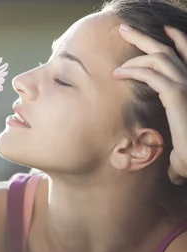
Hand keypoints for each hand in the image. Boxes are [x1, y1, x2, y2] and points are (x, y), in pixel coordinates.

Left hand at [113, 24, 186, 184]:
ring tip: (118, 42)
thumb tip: (171, 177)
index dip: (176, 40)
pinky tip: (118, 74)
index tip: (162, 30)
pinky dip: (134, 71)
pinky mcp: (178, 95)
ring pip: (158, 57)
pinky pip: (152, 75)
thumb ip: (177, 155)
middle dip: (146, 37)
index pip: (186, 56)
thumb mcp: (183, 153)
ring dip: (135, 49)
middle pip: (168, 51)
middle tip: (125, 28)